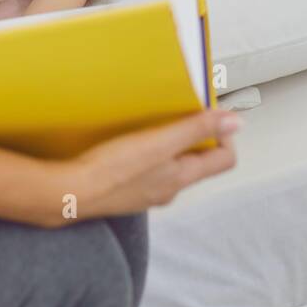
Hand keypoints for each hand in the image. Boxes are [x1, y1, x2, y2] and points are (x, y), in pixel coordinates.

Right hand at [37, 109, 240, 226]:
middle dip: (193, 135)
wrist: (69, 193)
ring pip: (169, 164)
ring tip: (150, 124)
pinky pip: (145, 169)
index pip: (224, 160)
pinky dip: (145, 154)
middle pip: (196, 160)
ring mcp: (146, 193)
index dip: (224, 134)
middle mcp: (169, 190)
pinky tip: (125, 142)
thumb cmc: (113, 169)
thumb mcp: (160, 143)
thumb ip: (197, 130)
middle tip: (176, 113)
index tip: (207, 114)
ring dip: (167, 143)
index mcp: (182, 178)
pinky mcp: (124, 190)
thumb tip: (237, 121)